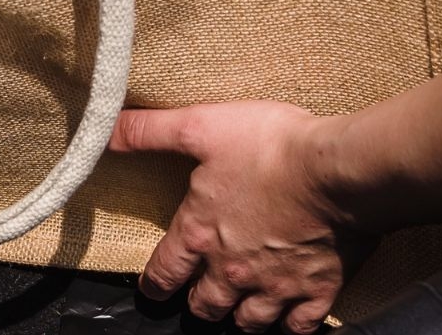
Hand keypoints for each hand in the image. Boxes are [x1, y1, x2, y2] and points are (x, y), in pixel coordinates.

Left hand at [108, 101, 368, 331]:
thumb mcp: (201, 127)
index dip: (155, 283)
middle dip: (200, 301)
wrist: (335, 168)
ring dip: (242, 316)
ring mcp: (276, 286)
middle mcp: (232, 270)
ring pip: (249, 322)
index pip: (164, 273)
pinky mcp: (318, 291)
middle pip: (206, 306)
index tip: (153, 289)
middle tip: (202, 294)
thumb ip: (150, 132)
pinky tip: (289, 317)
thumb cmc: (269, 145)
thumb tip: (105, 132)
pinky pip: (298, 327)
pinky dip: (290, 325)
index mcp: (200, 234)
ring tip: (242, 305)